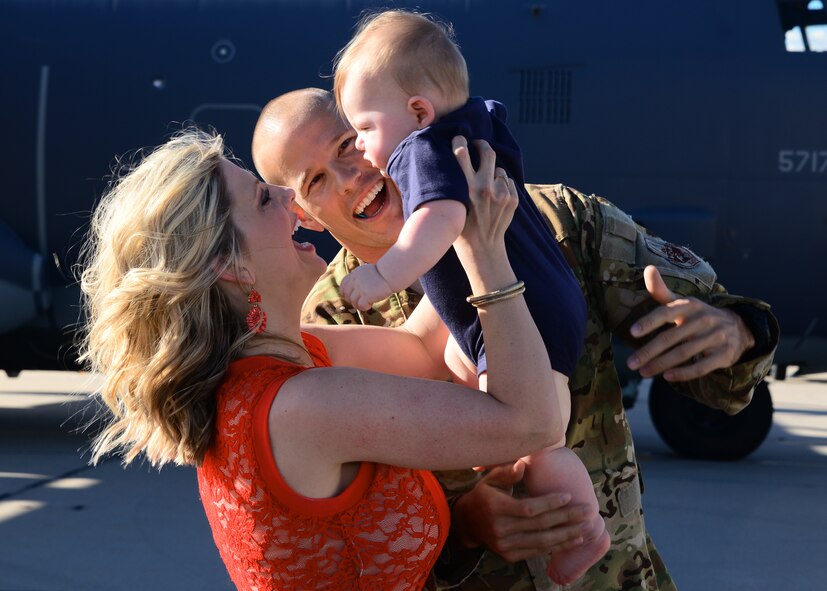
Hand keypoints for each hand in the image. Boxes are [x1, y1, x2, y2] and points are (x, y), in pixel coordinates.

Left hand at [340, 263, 391, 310]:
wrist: (391, 274)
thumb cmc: (382, 274)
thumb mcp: (367, 272)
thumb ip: (359, 278)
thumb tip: (354, 289)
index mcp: (354, 274)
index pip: (343, 285)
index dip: (345, 293)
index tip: (351, 297)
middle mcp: (355, 281)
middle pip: (346, 295)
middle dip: (352, 300)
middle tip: (360, 302)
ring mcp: (360, 288)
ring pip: (353, 302)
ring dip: (359, 305)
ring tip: (367, 303)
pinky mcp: (366, 295)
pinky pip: (361, 306)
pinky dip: (365, 307)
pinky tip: (370, 305)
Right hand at [450, 136, 516, 258]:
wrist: (482, 247)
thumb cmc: (461, 226)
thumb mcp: (451, 203)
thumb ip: (454, 182)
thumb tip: (455, 157)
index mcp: (466, 188)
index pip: (461, 153)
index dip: (460, 141)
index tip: (459, 139)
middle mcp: (485, 188)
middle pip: (487, 152)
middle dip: (482, 145)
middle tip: (478, 145)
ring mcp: (502, 193)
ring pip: (498, 170)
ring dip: (492, 173)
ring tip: (485, 189)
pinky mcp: (513, 199)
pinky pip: (507, 182)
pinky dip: (501, 186)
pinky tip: (494, 200)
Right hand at [451, 460, 589, 561]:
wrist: (467, 523)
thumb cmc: (484, 495)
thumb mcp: (490, 480)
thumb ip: (506, 472)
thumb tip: (522, 466)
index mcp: (495, 508)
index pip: (527, 508)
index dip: (549, 503)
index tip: (568, 496)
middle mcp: (499, 529)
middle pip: (539, 525)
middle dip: (565, 518)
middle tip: (587, 511)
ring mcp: (504, 545)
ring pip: (541, 542)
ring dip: (566, 535)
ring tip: (584, 528)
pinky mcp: (509, 556)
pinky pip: (537, 551)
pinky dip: (556, 546)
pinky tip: (572, 540)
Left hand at [626, 265, 755, 380]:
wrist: (738, 327)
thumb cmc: (698, 316)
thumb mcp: (682, 303)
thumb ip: (661, 291)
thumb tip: (648, 268)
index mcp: (689, 305)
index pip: (666, 312)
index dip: (649, 321)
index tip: (632, 332)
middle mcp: (703, 319)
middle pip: (671, 337)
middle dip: (649, 351)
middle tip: (631, 363)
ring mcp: (716, 336)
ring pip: (684, 353)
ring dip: (661, 364)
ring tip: (643, 372)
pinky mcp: (724, 354)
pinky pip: (702, 366)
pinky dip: (684, 373)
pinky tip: (667, 377)